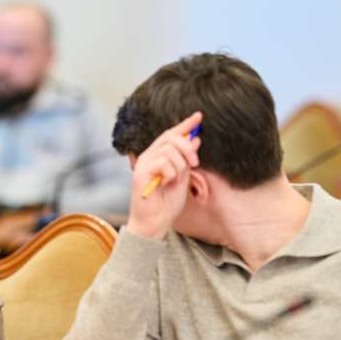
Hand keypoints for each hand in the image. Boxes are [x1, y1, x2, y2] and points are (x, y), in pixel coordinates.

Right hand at [127, 111, 202, 239]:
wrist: (155, 223)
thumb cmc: (167, 204)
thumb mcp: (183, 177)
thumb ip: (187, 159)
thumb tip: (196, 139)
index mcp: (158, 156)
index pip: (171, 134)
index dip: (185, 124)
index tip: (199, 116)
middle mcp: (148, 156)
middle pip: (172, 137)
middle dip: (188, 148)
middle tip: (195, 164)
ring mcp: (143, 163)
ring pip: (170, 151)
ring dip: (179, 166)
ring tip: (173, 181)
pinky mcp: (141, 172)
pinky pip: (164, 163)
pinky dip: (171, 174)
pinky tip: (165, 184)